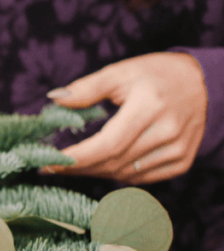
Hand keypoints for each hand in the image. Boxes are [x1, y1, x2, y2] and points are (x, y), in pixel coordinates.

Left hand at [47, 52, 207, 183]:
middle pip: (114, 162)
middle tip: (54, 167)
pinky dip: (120, 175)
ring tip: (76, 164)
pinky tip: (105, 165)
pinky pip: (143, 178)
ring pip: (126, 174)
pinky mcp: (182, 160)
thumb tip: (55, 99)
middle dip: (79, 168)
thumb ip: (87, 88)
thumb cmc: (155, 74)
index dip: (77, 158)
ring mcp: (178, 149)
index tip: (49, 164)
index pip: (107, 144)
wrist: (202, 82)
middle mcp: (167, 131)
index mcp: (149, 106)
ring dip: (97, 172)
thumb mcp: (120, 72)